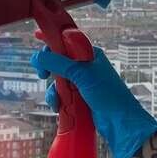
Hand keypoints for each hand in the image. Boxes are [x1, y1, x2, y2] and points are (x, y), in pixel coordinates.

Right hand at [31, 45, 156, 157]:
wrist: (119, 122)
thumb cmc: (109, 95)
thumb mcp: (81, 74)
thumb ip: (58, 63)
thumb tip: (38, 57)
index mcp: (89, 54)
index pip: (67, 40)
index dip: (52, 38)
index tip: (37, 35)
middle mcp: (85, 67)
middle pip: (58, 61)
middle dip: (49, 68)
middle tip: (43, 74)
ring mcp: (82, 83)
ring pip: (57, 80)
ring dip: (54, 90)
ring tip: (58, 98)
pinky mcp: (79, 97)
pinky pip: (61, 94)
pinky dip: (58, 100)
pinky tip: (60, 107)